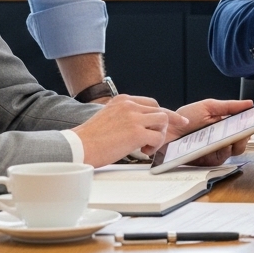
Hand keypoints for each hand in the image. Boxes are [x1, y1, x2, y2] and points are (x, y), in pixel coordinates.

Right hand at [73, 95, 187, 166]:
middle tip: (162, 138)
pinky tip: (143, 151)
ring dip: (159, 136)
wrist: (77, 147)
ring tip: (146, 147)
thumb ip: (125, 117)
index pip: (151, 103)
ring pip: (163, 121)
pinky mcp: (136, 133)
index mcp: (122, 100)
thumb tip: (142, 127)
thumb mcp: (108, 117)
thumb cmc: (89, 139)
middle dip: (165, 125)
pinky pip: (158, 137)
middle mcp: (129, 105)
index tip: (176, 120)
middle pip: (160, 111)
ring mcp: (134, 118)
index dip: (162, 114)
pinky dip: (155, 146)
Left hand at [170, 99, 253, 165]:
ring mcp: (217, 150)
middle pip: (243, 140)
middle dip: (246, 135)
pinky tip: (220, 144)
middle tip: (245, 130)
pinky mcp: (209, 160)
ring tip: (231, 136)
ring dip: (236, 143)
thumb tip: (249, 103)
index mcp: (225, 124)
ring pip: (235, 150)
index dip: (252, 124)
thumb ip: (229, 106)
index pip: (244, 126)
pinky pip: (222, 158)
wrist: (167, 130)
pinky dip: (223, 151)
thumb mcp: (208, 107)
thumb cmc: (185, 118)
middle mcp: (223, 138)